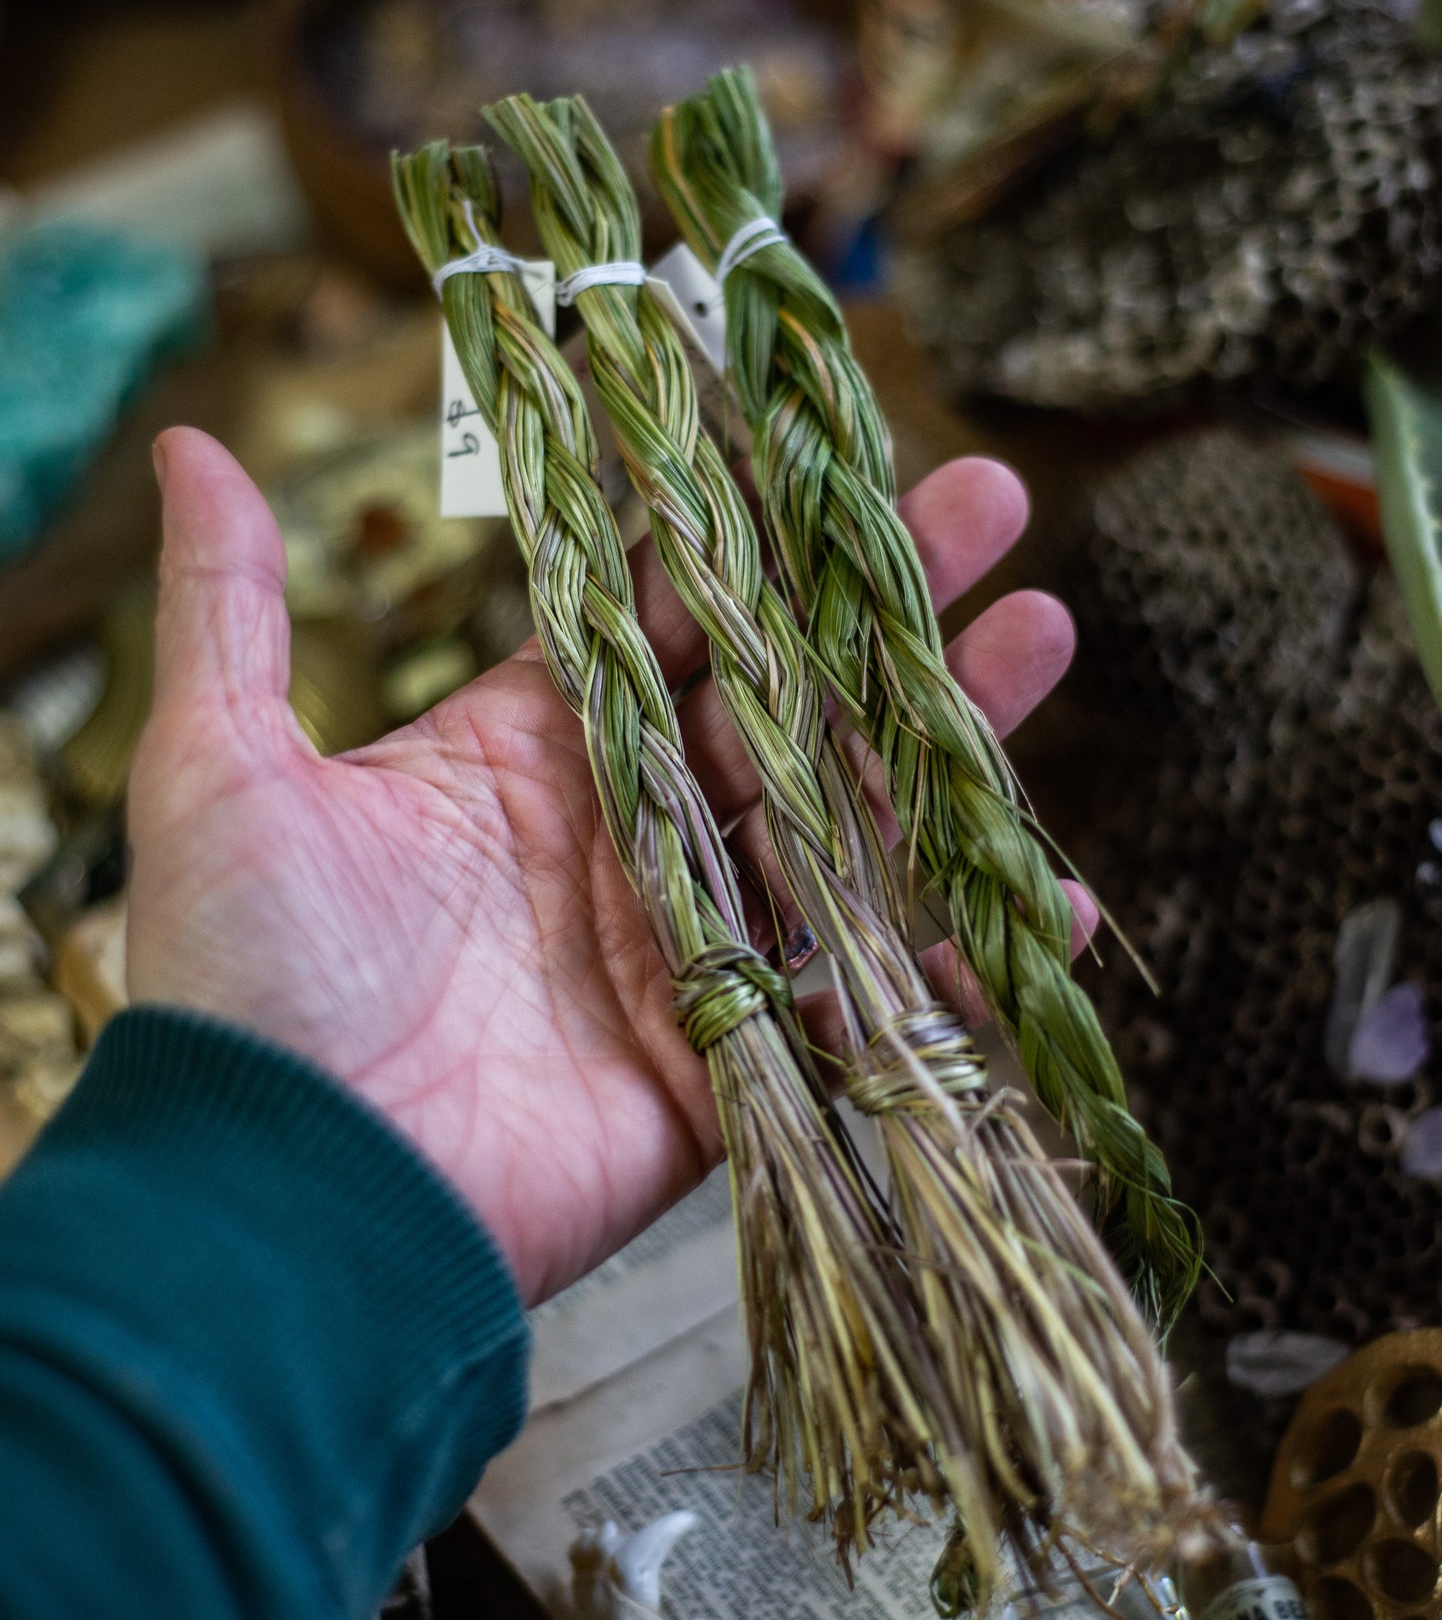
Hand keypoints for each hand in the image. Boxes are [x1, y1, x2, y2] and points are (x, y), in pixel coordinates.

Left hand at [128, 427, 1090, 1304]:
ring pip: (846, 829)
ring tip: (1043, 638)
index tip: (842, 464)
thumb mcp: (223, 767)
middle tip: (991, 512)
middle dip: (885, 611)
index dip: (757, 544)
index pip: (669, 623)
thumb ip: (233, 607)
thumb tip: (190, 447)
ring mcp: (688, 948)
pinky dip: (954, 963)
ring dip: (945, 742)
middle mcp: (623, 838)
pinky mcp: (728, 1061)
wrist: (288, 1196)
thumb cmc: (247, 980)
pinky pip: (860, 1004)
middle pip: (785, 705)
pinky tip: (1047, 897)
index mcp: (529, 754)